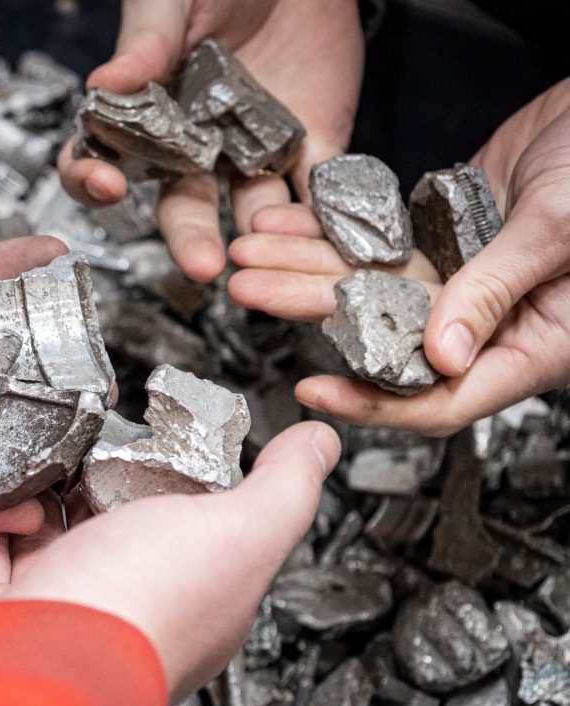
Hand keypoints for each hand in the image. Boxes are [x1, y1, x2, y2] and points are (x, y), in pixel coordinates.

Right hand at [0, 422, 339, 700]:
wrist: (32, 665)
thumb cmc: (139, 613)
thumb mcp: (242, 532)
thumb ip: (284, 486)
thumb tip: (320, 443)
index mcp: (187, 593)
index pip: (193, 526)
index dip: (181, 476)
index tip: (167, 428)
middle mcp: (119, 602)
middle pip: (111, 526)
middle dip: (100, 475)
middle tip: (94, 425)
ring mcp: (52, 604)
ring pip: (43, 534)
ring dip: (41, 486)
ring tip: (44, 440)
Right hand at [58, 0, 362, 280]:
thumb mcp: (171, 1)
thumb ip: (144, 43)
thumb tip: (102, 84)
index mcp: (149, 113)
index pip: (104, 159)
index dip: (93, 179)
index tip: (106, 183)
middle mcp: (196, 145)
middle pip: (183, 206)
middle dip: (190, 238)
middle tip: (202, 264)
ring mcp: (253, 151)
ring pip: (251, 209)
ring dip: (259, 237)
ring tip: (266, 247)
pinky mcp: (311, 144)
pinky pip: (317, 189)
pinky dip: (323, 215)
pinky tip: (324, 234)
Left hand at [230, 79, 569, 435]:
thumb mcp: (562, 227)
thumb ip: (499, 288)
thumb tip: (443, 356)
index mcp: (531, 344)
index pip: (442, 398)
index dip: (374, 403)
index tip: (314, 392)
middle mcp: (488, 320)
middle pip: (383, 334)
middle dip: (308, 310)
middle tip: (248, 288)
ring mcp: (461, 277)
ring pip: (368, 285)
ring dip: (304, 267)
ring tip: (247, 251)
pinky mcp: (443, 239)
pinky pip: (376, 245)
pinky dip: (331, 232)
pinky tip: (286, 222)